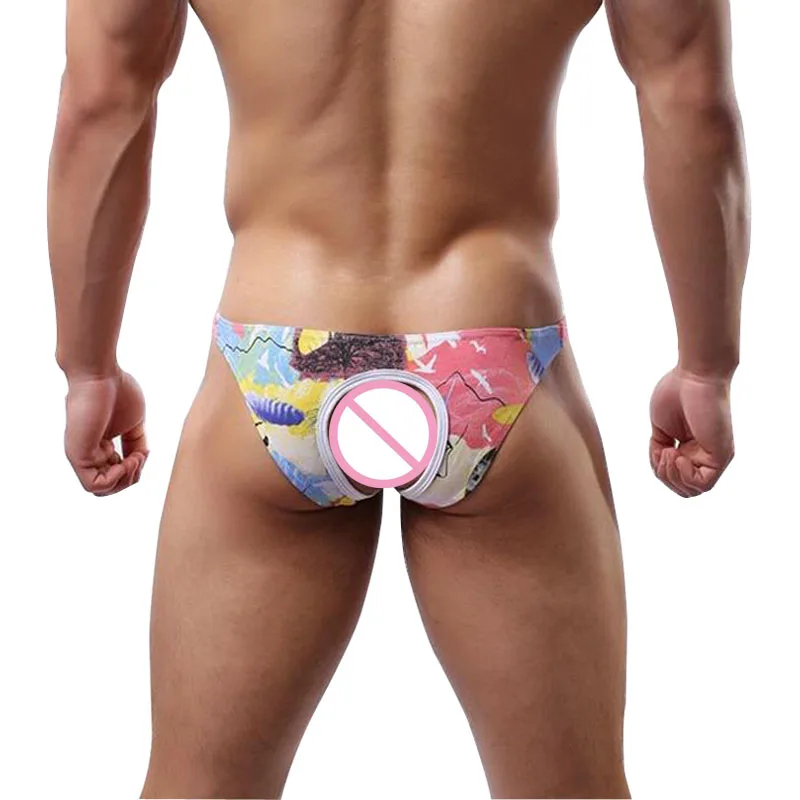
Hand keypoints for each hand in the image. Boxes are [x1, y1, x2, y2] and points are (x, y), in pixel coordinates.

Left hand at [64, 369, 148, 495]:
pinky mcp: (78, 455)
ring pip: (102, 489)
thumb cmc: (117, 390)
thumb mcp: (135, 423)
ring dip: (126, 479)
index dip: (136, 469)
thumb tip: (140, 461)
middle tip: (141, 457)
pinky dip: (116, 479)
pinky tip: (126, 460)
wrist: (100, 374)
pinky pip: (95, 484)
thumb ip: (137, 444)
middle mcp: (89, 453)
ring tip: (135, 458)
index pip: (116, 473)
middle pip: (111, 485)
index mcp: (100, 446)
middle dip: (133, 477)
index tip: (144, 451)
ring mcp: (82, 455)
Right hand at [649, 367, 734, 496]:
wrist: (694, 375)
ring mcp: (714, 456)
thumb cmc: (677, 392)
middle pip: (683, 489)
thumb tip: (660, 465)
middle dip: (664, 477)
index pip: (675, 477)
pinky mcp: (721, 455)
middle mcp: (704, 455)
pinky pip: (703, 483)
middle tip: (662, 453)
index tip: (657, 450)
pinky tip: (678, 455)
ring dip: (672, 476)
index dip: (660, 471)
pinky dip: (685, 476)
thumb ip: (659, 449)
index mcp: (690, 448)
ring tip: (669, 453)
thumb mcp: (660, 427)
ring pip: (692, 490)